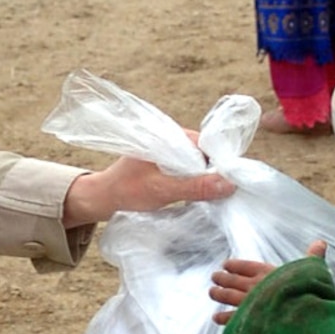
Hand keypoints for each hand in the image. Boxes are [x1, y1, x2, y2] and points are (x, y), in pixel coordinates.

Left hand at [62, 153, 234, 226]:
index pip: (209, 143)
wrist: (103, 198)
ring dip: (205, 178)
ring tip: (210, 196)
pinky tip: (198, 193)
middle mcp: (172, 138)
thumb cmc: (128, 192)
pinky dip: (196, 180)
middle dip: (214, 172)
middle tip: (221, 194)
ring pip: (200, 162)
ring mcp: (170, 149)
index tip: (230, 183)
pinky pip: (191, 168)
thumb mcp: (163, 191)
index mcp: (170, 135)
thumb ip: (196, 187)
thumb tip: (230, 184)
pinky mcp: (168, 162)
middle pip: (207, 153)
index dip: (221, 162)